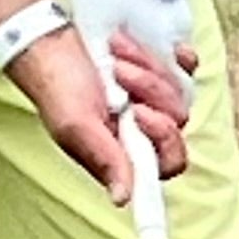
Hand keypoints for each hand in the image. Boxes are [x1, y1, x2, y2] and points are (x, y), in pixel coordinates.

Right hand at [8, 20, 190, 200]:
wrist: (52, 40)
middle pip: (178, 118)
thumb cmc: (58, 87)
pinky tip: (143, 46)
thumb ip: (104, 159)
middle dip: (150, 89)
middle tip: (119, 72)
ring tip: (116, 54)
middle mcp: (145, 129)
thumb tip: (124, 199)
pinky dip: (168, 54)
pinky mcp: (161, 69)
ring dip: (148, 66)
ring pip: (181, 88)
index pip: (170, 162)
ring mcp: (157, 98)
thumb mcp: (75, 126)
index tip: (138, 112)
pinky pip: (186, 65)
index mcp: (127, 152)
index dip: (164, 138)